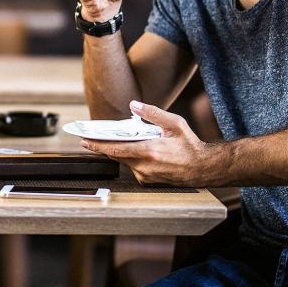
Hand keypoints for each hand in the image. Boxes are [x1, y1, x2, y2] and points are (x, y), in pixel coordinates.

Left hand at [79, 101, 213, 185]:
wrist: (204, 168)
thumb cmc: (190, 145)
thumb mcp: (174, 123)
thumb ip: (152, 113)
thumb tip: (133, 105)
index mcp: (149, 151)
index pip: (115, 149)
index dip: (97, 145)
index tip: (83, 140)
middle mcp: (145, 166)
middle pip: (115, 155)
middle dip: (102, 147)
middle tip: (89, 138)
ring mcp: (146, 176)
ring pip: (124, 161)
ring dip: (119, 151)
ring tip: (117, 140)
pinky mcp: (148, 181)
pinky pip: (133, 168)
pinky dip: (131, 158)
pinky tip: (138, 151)